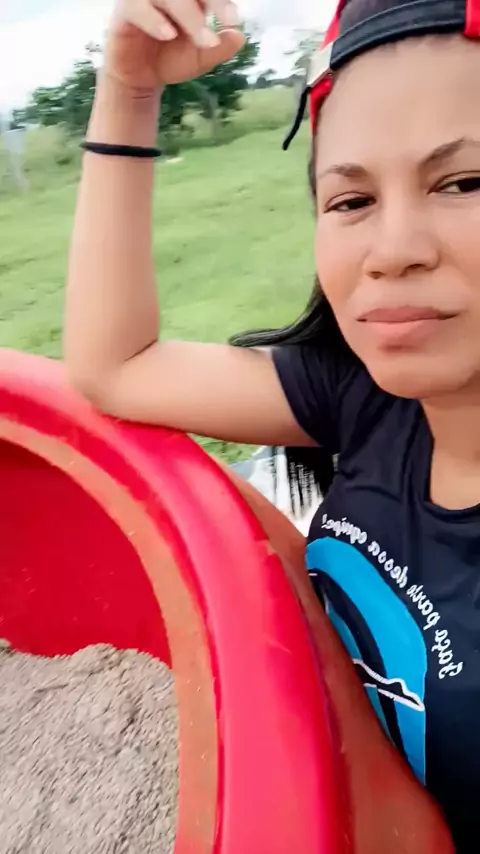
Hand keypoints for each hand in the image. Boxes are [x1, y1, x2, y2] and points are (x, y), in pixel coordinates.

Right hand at [105, 0, 244, 91]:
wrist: (141, 80)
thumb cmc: (170, 60)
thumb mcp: (200, 58)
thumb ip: (220, 48)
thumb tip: (239, 36)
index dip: (221, 1)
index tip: (233, 20)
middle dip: (211, 0)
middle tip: (227, 21)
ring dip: (188, 13)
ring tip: (202, 40)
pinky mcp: (125, 11)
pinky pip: (137, 6)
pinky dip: (154, 19)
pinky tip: (169, 35)